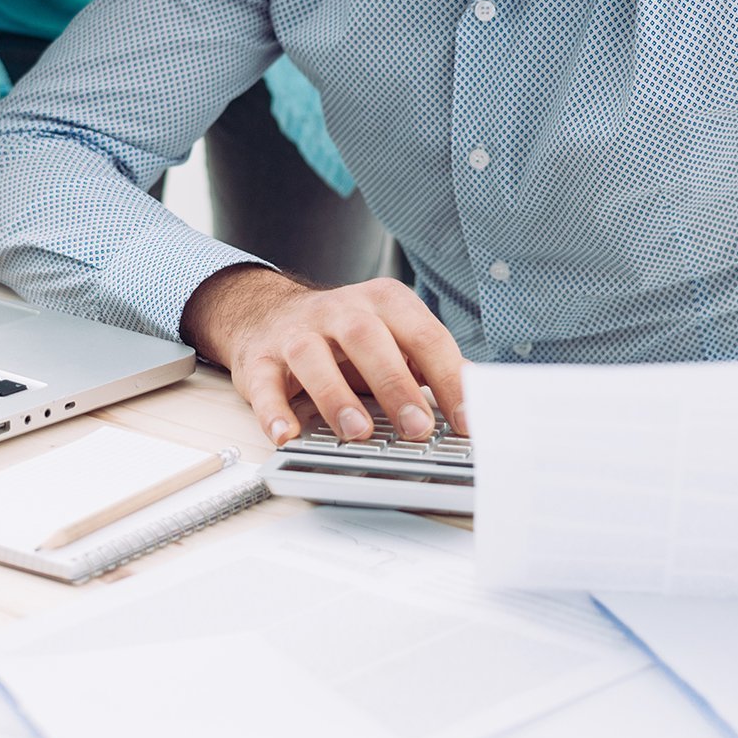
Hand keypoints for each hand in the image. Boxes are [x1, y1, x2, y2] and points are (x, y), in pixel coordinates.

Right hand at [180, 265, 468, 447]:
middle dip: (394, 385)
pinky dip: (272, 410)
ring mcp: (296, 332)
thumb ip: (429, 363)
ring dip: (335, 395)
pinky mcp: (259, 358)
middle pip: (368, 338)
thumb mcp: (392, 336)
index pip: (424, 335)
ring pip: (312, 356)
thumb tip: (477, 394)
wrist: (268, 313)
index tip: (466, 419)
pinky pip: (263, 382)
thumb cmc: (345, 338)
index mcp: (384, 303)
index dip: (448, 377)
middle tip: (417, 429)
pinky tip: (286, 434)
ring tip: (357, 432)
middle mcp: (340, 310)